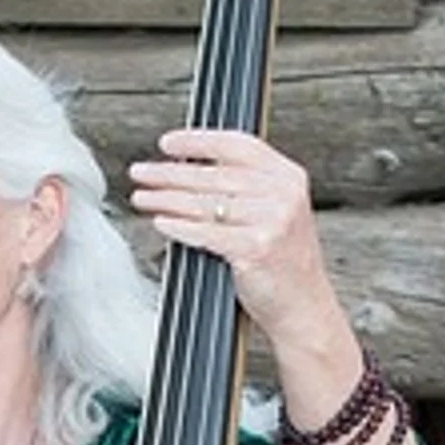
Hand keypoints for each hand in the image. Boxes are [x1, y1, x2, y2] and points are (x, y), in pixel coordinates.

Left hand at [128, 129, 345, 351]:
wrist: (303, 303)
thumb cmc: (282, 260)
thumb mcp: (274, 210)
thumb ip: (243, 186)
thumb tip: (187, 168)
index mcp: (287, 177)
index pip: (237, 145)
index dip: (198, 141)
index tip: (167, 143)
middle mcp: (282, 194)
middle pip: (213, 175)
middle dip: (169, 173)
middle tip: (141, 172)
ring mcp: (272, 220)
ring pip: (204, 204)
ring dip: (165, 199)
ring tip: (142, 197)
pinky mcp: (256, 248)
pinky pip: (206, 233)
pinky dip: (178, 227)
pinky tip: (161, 222)